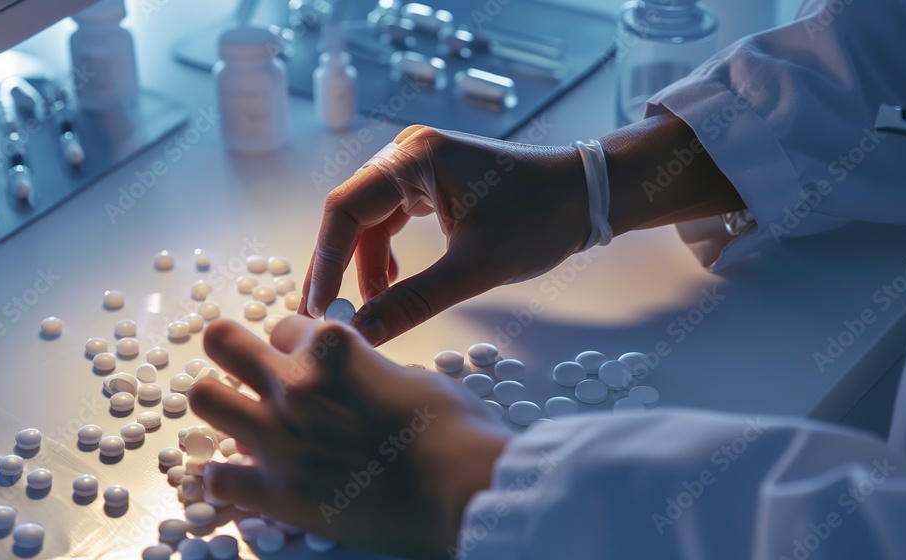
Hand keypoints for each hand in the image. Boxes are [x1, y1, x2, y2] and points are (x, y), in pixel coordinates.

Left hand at [188, 317, 510, 558]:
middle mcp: (294, 384)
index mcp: (331, 348)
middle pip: (223, 341)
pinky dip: (227, 479)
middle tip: (245, 367)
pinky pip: (219, 478)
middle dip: (232, 350)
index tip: (305, 360)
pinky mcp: (277, 491)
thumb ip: (369, 371)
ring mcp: (279, 437)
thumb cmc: (452, 428)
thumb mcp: (413, 377)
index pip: (285, 325)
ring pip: (205, 399)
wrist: (460, 489)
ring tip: (241, 419)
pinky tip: (244, 480)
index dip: (295, 343)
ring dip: (223, 406)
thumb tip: (358, 381)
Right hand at [299, 125, 590, 344]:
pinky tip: (389, 284)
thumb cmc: (541, 219)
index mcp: (416, 158)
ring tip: (368, 309)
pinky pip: (391, 217)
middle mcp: (409, 152)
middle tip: (327, 315)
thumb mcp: (475, 269)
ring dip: (363, 264)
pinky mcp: (431, 180)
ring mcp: (419, 164)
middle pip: (351, 212)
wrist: (587, 196)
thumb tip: (364, 334)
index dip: (326, 262)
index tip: (319, 309)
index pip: (345, 210)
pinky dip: (384, 253)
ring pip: (369, 219)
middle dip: (338, 266)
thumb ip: (414, 302)